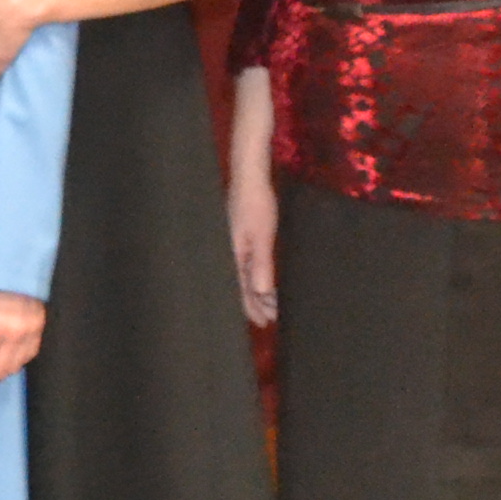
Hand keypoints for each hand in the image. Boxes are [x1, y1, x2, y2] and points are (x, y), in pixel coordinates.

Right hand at [227, 165, 280, 326]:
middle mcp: (230, 253)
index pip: (240, 290)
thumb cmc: (256, 205)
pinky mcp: (239, 237)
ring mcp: (234, 245)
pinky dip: (255, 275)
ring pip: (243, 276)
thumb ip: (261, 263)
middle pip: (240, 286)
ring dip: (256, 290)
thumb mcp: (261, 235)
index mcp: (232, 256)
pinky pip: (246, 264)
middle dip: (254, 303)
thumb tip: (260, 292)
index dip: (252, 307)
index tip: (265, 322)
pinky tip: (262, 278)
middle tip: (271, 317)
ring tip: (270, 302)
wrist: (249, 177)